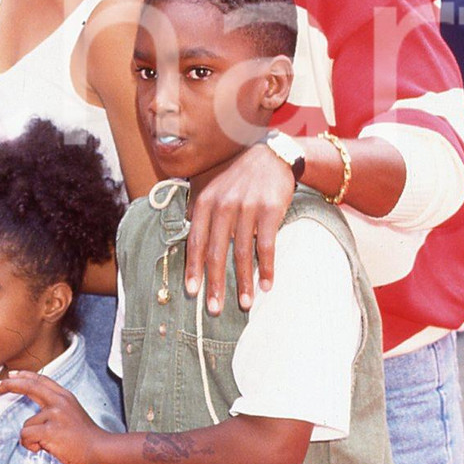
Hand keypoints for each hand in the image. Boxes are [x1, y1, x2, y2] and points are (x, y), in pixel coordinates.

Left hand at [0, 370, 103, 463]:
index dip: (25, 376)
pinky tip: (46, 449)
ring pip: (26, 424)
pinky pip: (26, 436)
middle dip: (9, 384)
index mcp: (65, 396)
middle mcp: (59, 401)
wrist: (99, 449)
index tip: (11, 374)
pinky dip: (31, 446)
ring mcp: (55, 415)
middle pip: (29, 386)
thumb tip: (37, 414)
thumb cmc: (85, 437)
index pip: (41, 380)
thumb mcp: (73, 413)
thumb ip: (56, 408)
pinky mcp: (50, 430)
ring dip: (32, 438)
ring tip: (49, 444)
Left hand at [183, 143, 294, 315]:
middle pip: (216, 252)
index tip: (192, 291)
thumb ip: (203, 214)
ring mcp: (247, 207)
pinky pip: (266, 245)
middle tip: (214, 308)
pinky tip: (267, 284)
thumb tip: (191, 247)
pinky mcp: (269, 209)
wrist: (272, 155)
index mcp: (205, 202)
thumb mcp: (215, 189)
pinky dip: (266, 268)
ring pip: (242, 253)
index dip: (193, 268)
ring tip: (246, 304)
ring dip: (244, 282)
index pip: (195, 241)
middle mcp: (223, 205)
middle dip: (215, 284)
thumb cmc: (240, 177)